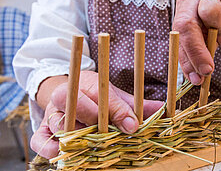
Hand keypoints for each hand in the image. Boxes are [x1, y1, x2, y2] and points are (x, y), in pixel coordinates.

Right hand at [31, 71, 162, 158]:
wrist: (68, 92)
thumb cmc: (95, 95)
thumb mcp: (115, 95)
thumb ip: (136, 104)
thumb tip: (164, 110)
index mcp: (84, 84)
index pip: (101, 95)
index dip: (118, 111)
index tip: (133, 125)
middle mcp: (65, 98)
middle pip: (79, 110)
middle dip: (99, 124)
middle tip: (113, 135)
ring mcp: (51, 115)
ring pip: (61, 127)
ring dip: (79, 139)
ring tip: (95, 147)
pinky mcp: (41, 131)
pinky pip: (40, 142)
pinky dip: (51, 149)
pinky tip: (68, 153)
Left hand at [173, 0, 220, 84]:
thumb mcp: (212, 33)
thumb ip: (202, 49)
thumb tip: (196, 76)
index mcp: (187, 1)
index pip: (178, 30)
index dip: (186, 57)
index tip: (196, 78)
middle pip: (186, 22)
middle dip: (196, 51)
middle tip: (208, 69)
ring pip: (210, 12)